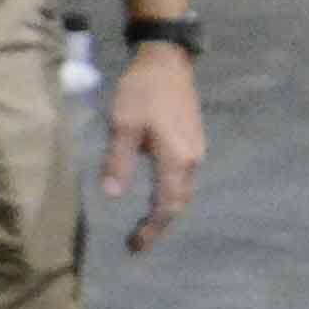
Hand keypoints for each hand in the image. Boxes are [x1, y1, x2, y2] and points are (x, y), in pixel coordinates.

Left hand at [98, 43, 204, 254]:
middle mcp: (193, 160)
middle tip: (138, 243)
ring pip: (184, 191)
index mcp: (176, 159)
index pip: (166, 207)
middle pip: (179, 203)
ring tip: (145, 225)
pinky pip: (184, 178)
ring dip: (166, 210)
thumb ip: (118, 161)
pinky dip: (170, 193)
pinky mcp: (193, 141)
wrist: (166, 60)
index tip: (134, 248)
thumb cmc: (142, 90)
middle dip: (160, 226)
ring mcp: (196, 150)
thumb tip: (112, 196)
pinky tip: (155, 195)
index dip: (151, 230)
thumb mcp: (123, 125)